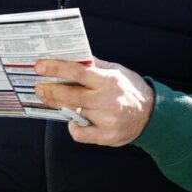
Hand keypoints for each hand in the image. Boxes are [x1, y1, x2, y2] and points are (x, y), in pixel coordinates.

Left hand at [34, 57, 153, 146]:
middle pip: (70, 95)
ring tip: (50, 98)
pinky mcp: (107, 136)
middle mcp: (107, 99)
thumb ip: (95, 65)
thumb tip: (73, 55)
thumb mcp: (116, 70)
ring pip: (73, 112)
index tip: (40, 66)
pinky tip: (73, 121)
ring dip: (58, 105)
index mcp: (109, 80)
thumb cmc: (131, 89)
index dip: (56, 68)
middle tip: (38, 86)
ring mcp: (107, 119)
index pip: (78, 71)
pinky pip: (80, 134)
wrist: (152, 114)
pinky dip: (73, 127)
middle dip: (50, 90)